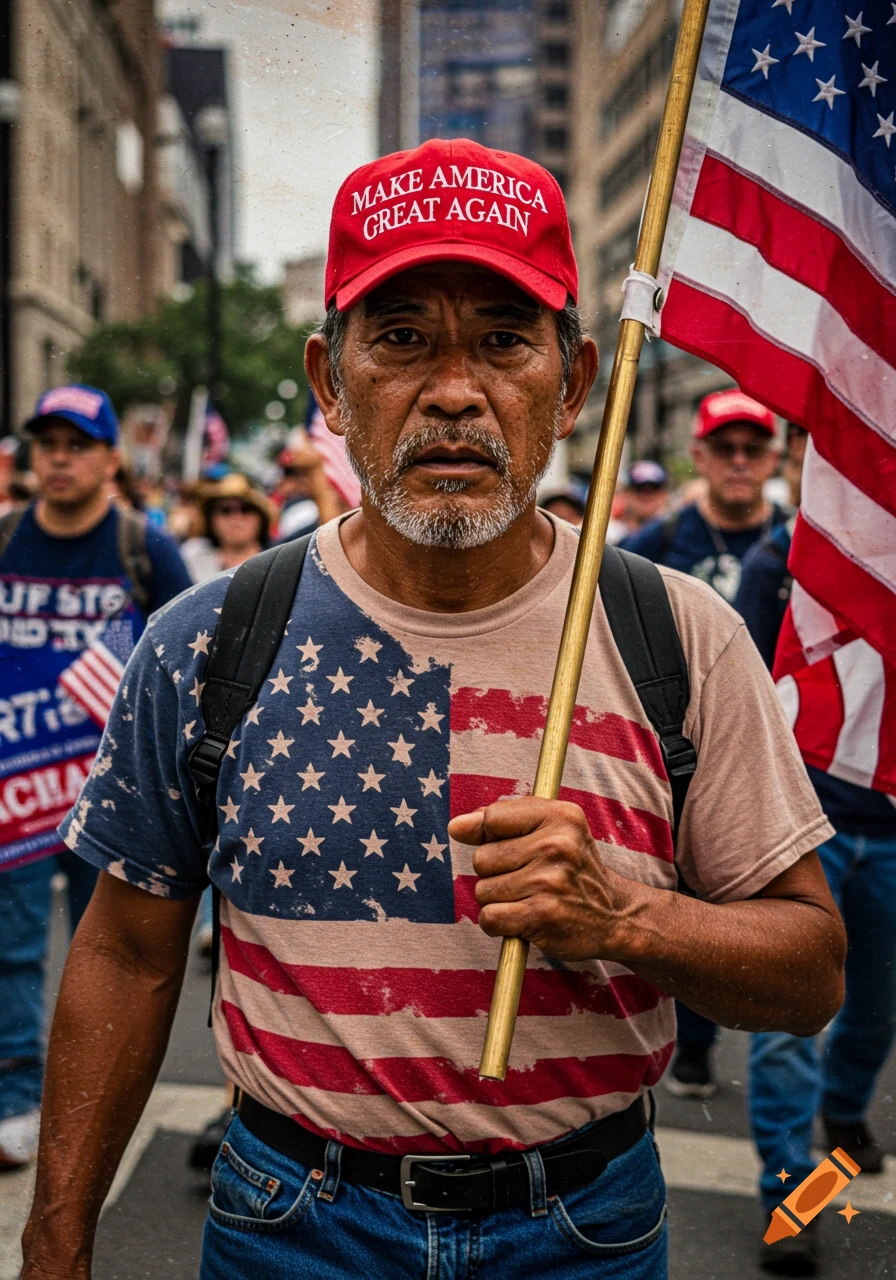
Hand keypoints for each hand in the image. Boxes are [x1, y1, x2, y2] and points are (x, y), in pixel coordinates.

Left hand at [448, 797, 630, 961]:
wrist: (614, 915)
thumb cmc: (572, 867)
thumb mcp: (551, 828)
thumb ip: (502, 819)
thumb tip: (456, 826)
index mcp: (559, 816)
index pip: (491, 818)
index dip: (491, 836)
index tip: (513, 848)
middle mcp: (556, 845)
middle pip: (482, 858)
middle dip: (494, 873)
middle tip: (526, 878)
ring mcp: (549, 882)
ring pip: (483, 890)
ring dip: (498, 900)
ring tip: (528, 898)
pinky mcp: (542, 916)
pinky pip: (489, 917)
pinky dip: (498, 923)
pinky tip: (521, 919)